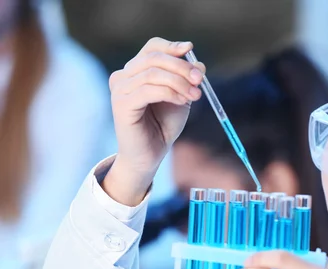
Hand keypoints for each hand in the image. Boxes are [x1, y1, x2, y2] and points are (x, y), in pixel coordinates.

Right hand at [103, 37, 205, 204]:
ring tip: (195, 95)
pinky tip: (183, 101)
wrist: (150, 154)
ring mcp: (119, 90)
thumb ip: (187, 80)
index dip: (172, 46)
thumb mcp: (181, 97)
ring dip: (179, 82)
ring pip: (152, 74)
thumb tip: (198, 64)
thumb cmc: (163, 125)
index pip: (152, 47)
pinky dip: (170, 92)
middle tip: (200, 79)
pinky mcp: (121, 105)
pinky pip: (149, 90)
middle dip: (181, 67)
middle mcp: (123, 76)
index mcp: (135, 71)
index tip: (190, 50)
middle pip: (154, 58)